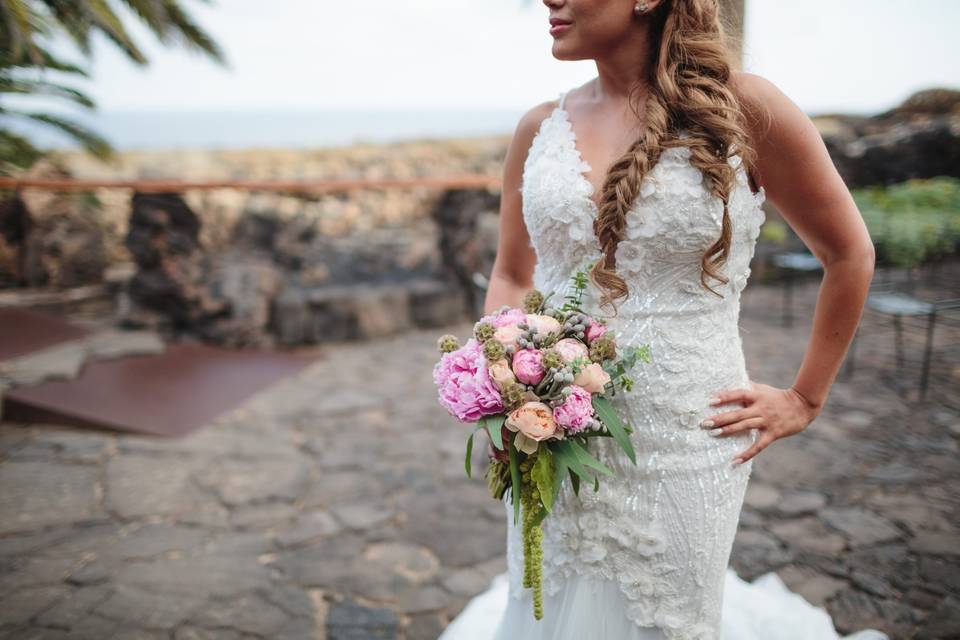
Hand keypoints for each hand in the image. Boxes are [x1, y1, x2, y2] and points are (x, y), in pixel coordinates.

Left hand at [700, 380, 820, 464]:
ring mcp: (766, 421)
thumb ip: (748, 387)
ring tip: (714, 434)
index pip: (738, 395)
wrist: (803, 406)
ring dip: (729, 430)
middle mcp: (760, 408)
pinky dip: (747, 453)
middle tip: (705, 423)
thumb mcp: (763, 389)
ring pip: (745, 427)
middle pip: (738, 413)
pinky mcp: (773, 433)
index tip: (710, 401)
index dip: (724, 397)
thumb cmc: (778, 396)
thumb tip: (732, 378)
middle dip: (721, 418)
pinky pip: (758, 445)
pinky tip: (735, 460)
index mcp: (756, 396)